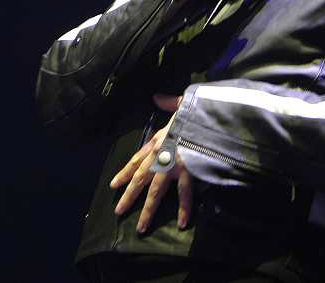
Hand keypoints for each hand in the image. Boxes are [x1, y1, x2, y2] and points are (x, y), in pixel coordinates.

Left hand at [109, 94, 192, 231]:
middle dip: (129, 196)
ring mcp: (173, 164)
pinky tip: (181, 223)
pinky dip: (184, 209)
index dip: (125, 172)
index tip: (114, 185)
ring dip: (148, 210)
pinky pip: (185, 194)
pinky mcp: (188, 171)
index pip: (137, 158)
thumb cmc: (197, 110)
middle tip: (119, 211)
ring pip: (156, 191)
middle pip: (140, 178)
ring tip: (141, 227)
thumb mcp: (181, 103)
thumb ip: (169, 103)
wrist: (210, 116)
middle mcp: (161, 154)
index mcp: (158, 139)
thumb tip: (157, 97)